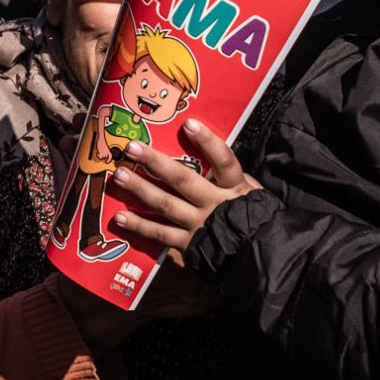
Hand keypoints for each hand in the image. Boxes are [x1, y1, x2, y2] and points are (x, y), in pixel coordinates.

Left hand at [106, 120, 260, 256]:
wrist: (260, 255)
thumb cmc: (255, 216)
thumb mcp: (252, 190)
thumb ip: (230, 173)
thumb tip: (208, 146)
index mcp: (234, 187)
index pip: (223, 160)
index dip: (207, 142)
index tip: (188, 124)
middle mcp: (214, 204)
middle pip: (183, 180)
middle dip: (155, 162)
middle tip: (132, 148)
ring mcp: (198, 225)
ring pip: (166, 204)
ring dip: (140, 189)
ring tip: (119, 176)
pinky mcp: (188, 244)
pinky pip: (160, 234)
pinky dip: (140, 226)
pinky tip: (120, 217)